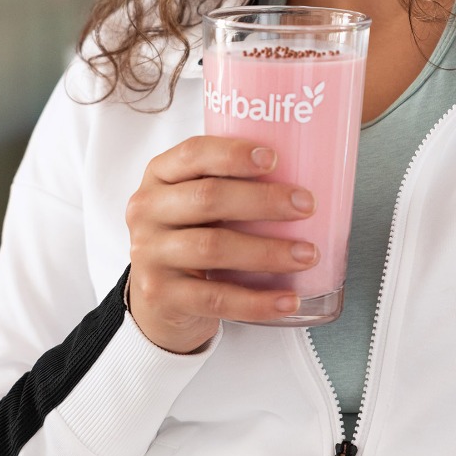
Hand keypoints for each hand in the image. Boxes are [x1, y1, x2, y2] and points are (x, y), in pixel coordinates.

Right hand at [125, 135, 317, 354]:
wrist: (158, 299)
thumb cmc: (190, 235)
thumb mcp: (195, 202)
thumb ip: (230, 183)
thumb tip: (304, 170)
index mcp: (159, 176)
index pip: (193, 154)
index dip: (233, 154)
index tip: (275, 159)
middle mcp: (147, 210)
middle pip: (208, 198)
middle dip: (263, 200)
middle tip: (306, 206)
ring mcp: (149, 254)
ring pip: (213, 247)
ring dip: (267, 251)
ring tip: (307, 254)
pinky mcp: (161, 295)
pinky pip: (216, 298)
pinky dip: (257, 301)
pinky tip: (288, 299)